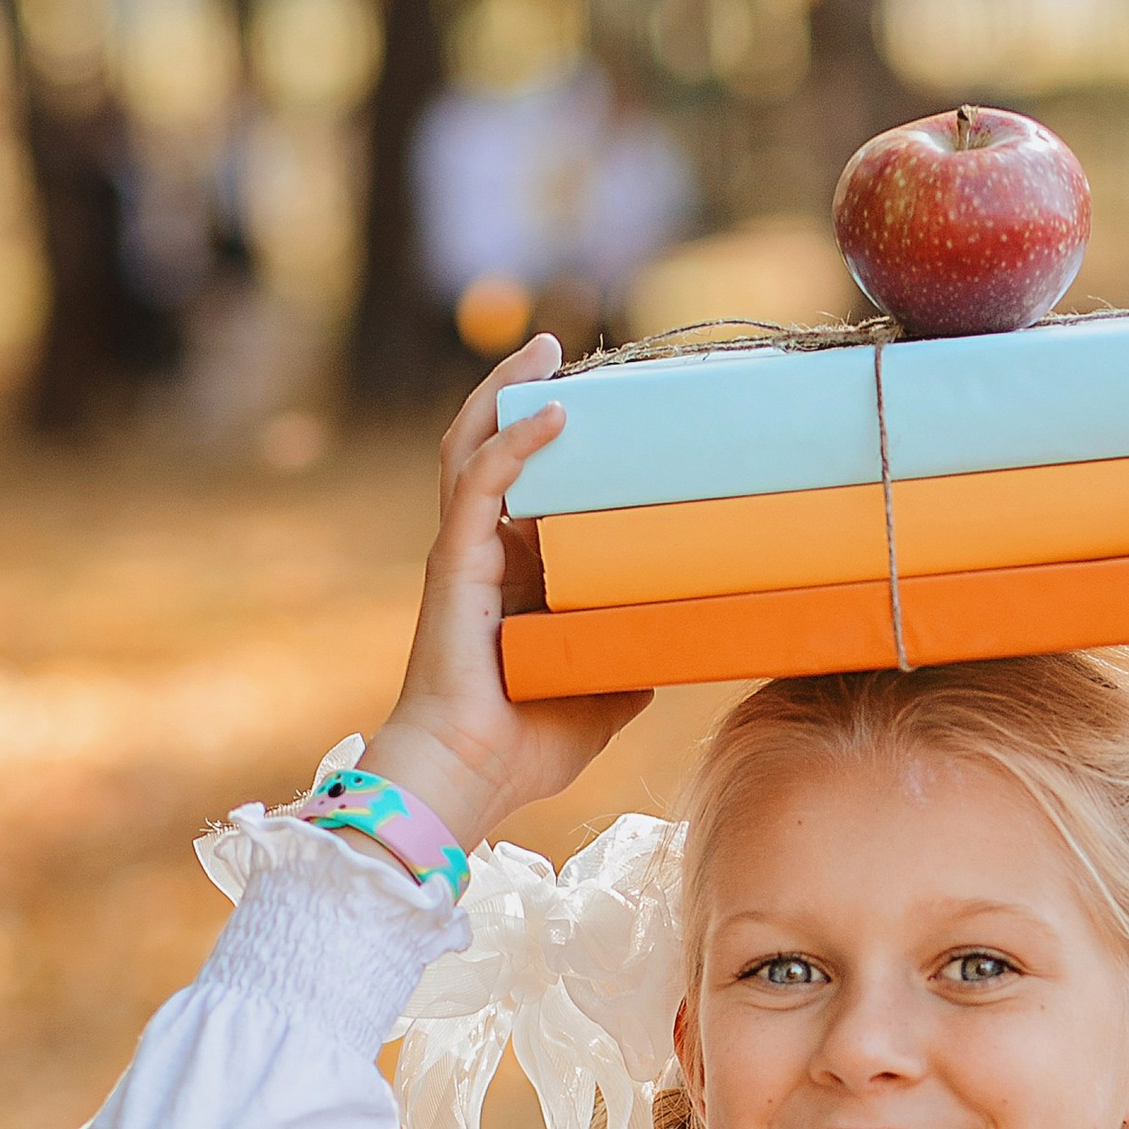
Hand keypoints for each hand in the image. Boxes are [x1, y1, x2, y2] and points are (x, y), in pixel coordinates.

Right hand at [363, 335, 647, 848]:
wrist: (468, 777)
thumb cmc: (523, 747)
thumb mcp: (603, 700)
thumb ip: (627, 663)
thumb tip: (674, 647)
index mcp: (513, 578)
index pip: (529, 487)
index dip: (553, 440)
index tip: (601, 402)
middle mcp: (484, 554)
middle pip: (492, 448)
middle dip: (520, 392)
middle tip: (561, 351)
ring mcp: (464, 553)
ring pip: (474, 446)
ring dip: (506, 391)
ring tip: (545, 350)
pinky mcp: (455, 563)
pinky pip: (480, 482)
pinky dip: (514, 440)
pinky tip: (552, 410)